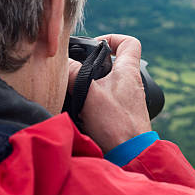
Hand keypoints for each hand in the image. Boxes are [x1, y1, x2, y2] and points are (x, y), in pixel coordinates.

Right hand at [68, 34, 151, 151]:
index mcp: (128, 71)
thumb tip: (63, 62)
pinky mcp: (124, 116)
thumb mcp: (89, 93)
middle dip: (95, 65)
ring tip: (76, 92)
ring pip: (110, 84)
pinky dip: (96, 103)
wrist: (131, 155)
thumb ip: (74, 74)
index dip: (113, 38)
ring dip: (93, 86)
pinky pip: (109, 102)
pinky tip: (83, 112)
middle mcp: (132, 84)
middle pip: (116, 63)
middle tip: (78, 71)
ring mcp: (129, 101)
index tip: (96, 45)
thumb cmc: (116, 124)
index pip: (129, 43)